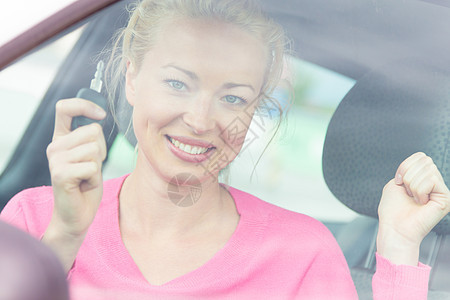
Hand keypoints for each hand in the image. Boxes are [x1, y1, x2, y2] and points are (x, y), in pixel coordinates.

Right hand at [46, 98, 106, 237]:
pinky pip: (92, 166)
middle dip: (102, 149)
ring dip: (98, 165)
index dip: (85, 105)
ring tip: (87, 176)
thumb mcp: (91, 155)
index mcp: (61, 138)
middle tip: (91, 167)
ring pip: (95, 148)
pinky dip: (95, 177)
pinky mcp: (61, 174)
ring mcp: (55, 160)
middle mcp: (54, 146)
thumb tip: (100, 115)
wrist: (76, 214)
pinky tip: (84, 185)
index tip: (100, 114)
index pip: (65, 107)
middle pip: (93, 131)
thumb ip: (91, 136)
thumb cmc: (86, 184)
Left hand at [377, 152, 449, 264]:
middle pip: (424, 160)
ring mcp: (442, 190)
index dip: (405, 166)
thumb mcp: (396, 182)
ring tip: (414, 199)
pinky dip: (419, 191)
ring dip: (412, 185)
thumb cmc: (392, 210)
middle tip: (408, 193)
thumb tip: (422, 160)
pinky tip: (421, 203)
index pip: (420, 156)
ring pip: (427, 170)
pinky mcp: (446, 198)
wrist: (395, 228)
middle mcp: (435, 183)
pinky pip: (431, 180)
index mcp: (423, 179)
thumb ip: (409, 168)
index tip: (399, 183)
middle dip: (408, 175)